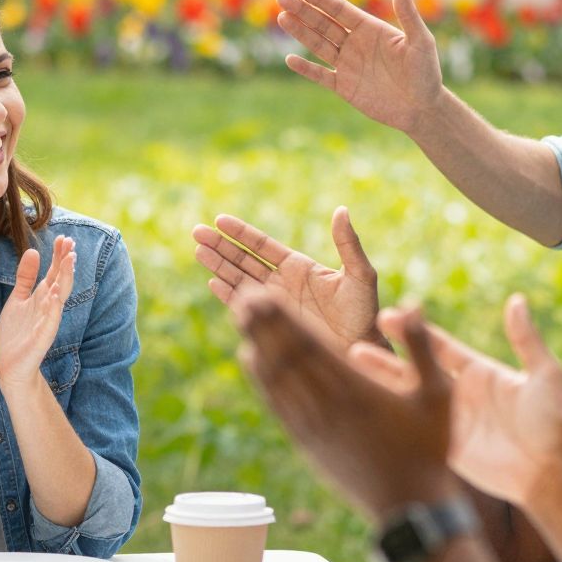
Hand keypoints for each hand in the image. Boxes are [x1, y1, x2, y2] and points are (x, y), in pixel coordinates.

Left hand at [0, 235, 73, 395]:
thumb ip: (26, 277)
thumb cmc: (16, 333)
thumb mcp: (18, 299)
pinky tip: (56, 294)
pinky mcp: (42, 337)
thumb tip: (33, 251)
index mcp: (42, 297)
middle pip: (60, 279)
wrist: (10, 366)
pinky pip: (50, 320)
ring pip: (59, 296)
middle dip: (65, 262)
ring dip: (65, 278)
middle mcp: (48, 307)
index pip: (54, 272)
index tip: (63, 237)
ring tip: (69, 260)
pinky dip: (54, 307)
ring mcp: (47, 321)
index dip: (59, 255)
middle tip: (70, 242)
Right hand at [192, 208, 379, 348]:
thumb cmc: (364, 314)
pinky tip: (213, 283)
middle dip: (220, 245)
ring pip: (239, 279)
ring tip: (198, 250)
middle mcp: (282, 282)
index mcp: (299, 266)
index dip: (240, 233)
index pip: (262, 245)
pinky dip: (228, 295)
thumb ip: (348, 244)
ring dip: (218, 265)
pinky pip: (244, 306)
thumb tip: (341, 210)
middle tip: (197, 231)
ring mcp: (275, 303)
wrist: (360, 350)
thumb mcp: (360, 275)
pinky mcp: (271, 322)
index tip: (220, 220)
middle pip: (243, 259)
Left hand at [233, 290, 457, 518]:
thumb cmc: (430, 449)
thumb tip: (409, 305)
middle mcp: (328, 406)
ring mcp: (314, 427)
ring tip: (240, 317)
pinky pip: (277, 403)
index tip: (264, 294)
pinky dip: (261, 378)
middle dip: (263, 324)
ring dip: (256, 344)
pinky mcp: (308, 443)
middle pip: (286, 357)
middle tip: (242, 296)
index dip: (283, 319)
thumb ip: (423, 347)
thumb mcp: (439, 395)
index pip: (310, 346)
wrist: (409, 507)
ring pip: (276, 379)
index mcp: (357, 390)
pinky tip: (251, 359)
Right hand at [276, 0, 443, 135]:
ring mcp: (348, 65)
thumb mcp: (420, 41)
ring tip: (282, 18)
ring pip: (318, 45)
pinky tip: (290, 59)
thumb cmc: (427, 73)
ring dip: (300, 32)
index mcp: (371, 29)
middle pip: (324, 24)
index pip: (340, 10)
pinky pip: (321, 75)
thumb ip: (408, 14)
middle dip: (303, 11)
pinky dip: (306, 69)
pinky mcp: (345, 87)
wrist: (423, 109)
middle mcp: (356, 44)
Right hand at [376, 296, 561, 507]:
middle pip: (415, 368)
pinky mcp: (445, 446)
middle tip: (356, 340)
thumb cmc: (553, 422)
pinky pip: (413, 428)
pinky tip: (366, 411)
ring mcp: (449, 420)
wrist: (551, 473)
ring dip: (380, 384)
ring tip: (350, 370)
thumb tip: (517, 300)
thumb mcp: (544, 375)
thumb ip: (526, 339)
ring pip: (407, 397)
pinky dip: (390, 418)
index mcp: (479, 371)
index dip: (416, 331)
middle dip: (386, 356)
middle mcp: (459, 393)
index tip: (390, 315)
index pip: (439, 346)